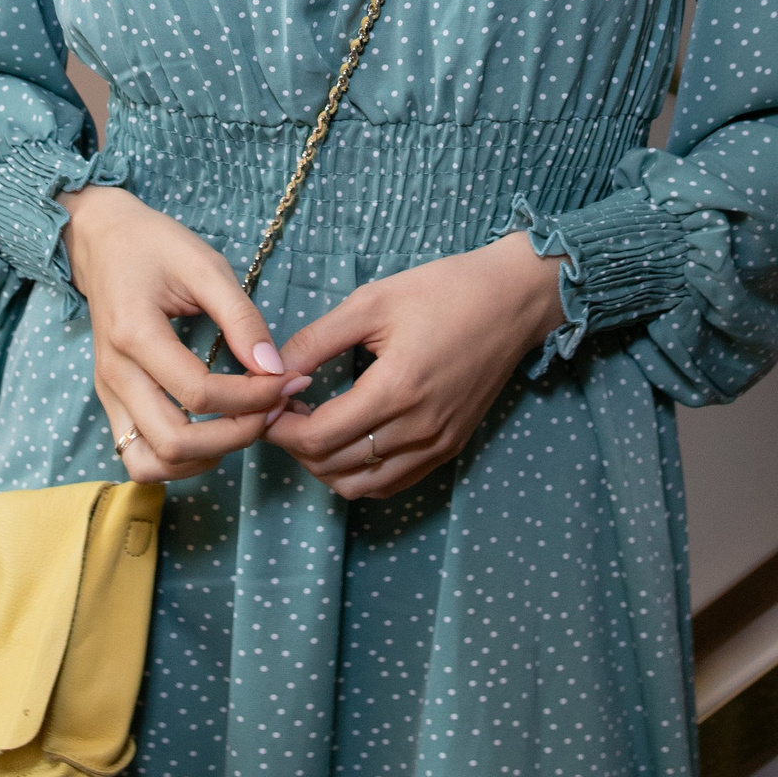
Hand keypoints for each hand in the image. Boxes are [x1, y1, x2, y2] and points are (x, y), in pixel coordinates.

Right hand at [62, 184, 309, 482]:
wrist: (101, 240)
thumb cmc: (154, 245)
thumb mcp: (204, 265)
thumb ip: (240, 316)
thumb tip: (273, 368)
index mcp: (134, 335)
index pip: (199, 394)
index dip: (252, 398)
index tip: (286, 379)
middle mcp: (115, 374)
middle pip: (174, 442)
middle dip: (235, 436)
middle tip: (272, 409)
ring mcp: (108, 393)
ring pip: (150, 464)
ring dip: (203, 458)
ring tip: (242, 426)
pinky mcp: (111, 402)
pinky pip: (139, 457)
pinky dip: (178, 460)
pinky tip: (212, 434)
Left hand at [265, 232, 566, 499]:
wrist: (513, 300)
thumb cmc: (442, 291)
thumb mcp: (371, 302)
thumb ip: (316, 340)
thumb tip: (273, 373)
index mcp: (396, 390)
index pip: (319, 437)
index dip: (280, 427)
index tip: (265, 402)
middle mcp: (419, 429)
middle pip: (333, 466)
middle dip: (294, 445)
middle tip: (279, 413)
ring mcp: (438, 445)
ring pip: (360, 485)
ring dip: (323, 465)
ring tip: (310, 427)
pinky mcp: (450, 448)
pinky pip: (392, 482)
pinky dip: (359, 474)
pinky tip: (346, 441)